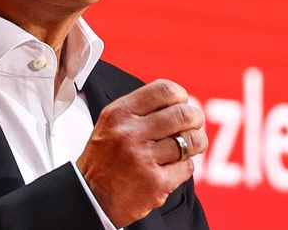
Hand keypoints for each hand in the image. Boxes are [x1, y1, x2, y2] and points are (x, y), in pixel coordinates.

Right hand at [76, 79, 206, 226]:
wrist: (90, 198)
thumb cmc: (105, 159)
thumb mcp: (111, 123)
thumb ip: (140, 110)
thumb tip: (179, 101)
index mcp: (119, 114)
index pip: (164, 90)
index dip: (180, 95)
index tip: (182, 103)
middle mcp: (130, 134)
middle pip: (183, 114)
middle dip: (195, 118)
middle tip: (194, 124)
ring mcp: (143, 159)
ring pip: (190, 141)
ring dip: (196, 143)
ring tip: (191, 146)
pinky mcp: (156, 183)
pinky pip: (187, 167)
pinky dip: (184, 167)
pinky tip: (173, 168)